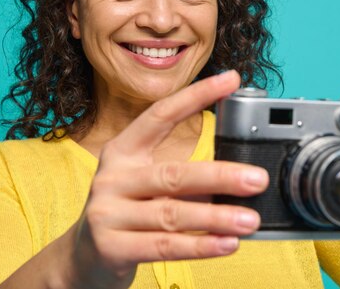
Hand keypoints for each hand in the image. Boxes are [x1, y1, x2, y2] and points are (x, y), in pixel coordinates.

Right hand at [71, 70, 268, 288]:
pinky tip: (227, 243)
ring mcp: (107, 213)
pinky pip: (164, 246)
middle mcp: (112, 177)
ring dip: (216, 217)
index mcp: (123, 151)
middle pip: (173, 173)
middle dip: (220, 175)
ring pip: (171, 214)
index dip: (196, 95)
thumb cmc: (126, 214)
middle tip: (256, 179)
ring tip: (249, 220)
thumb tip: (238, 177)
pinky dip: (200, 245)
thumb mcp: (145, 185)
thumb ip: (183, 178)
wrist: (83, 259)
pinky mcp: (110, 247)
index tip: (231, 79)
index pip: (161, 114)